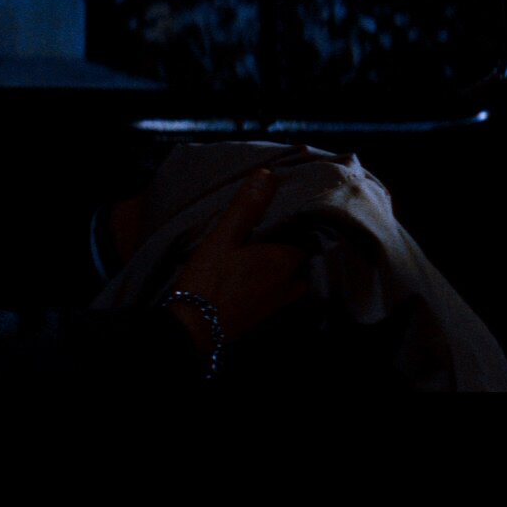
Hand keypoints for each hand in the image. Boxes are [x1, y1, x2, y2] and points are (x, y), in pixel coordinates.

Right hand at [166, 169, 308, 347]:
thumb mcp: (224, 238)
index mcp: (286, 260)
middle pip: (311, 257)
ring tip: (285, 242)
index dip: (311, 221)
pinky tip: (271, 268)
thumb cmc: (209, 280)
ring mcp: (281, 301)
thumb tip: (268, 176)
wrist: (193, 330)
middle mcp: (292, 282)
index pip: (313, 236)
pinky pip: (289, 290)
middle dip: (306, 241)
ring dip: (297, 260)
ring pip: (302, 275)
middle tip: (295, 223)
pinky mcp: (268, 313)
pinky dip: (287, 277)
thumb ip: (248, 207)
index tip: (306, 206)